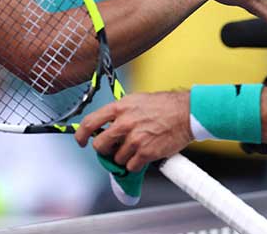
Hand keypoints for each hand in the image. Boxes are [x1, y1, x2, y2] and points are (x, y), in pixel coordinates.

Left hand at [74, 91, 192, 172]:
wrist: (186, 113)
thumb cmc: (165, 105)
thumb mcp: (137, 100)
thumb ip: (120, 112)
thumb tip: (107, 123)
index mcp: (120, 108)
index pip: (91, 123)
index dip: (81, 134)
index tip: (80, 141)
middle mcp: (124, 123)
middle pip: (100, 145)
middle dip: (104, 150)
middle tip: (113, 149)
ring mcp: (134, 139)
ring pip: (117, 158)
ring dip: (124, 157)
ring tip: (137, 147)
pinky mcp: (145, 152)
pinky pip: (131, 166)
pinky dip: (135, 164)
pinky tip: (143, 155)